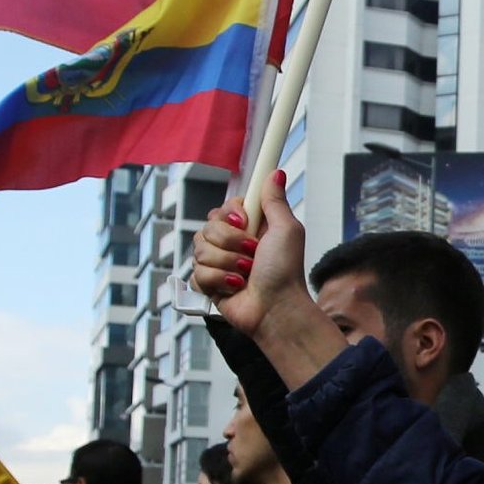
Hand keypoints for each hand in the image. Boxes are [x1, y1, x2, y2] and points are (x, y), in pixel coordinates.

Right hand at [188, 172, 311, 342]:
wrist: (277, 309)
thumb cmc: (286, 273)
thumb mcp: (287, 229)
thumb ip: (275, 201)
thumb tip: (275, 173)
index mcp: (249, 228)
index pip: (224, 207)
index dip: (231, 214)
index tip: (244, 222)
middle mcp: (231, 243)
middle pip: (208, 226)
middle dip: (230, 242)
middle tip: (251, 254)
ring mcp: (218, 263)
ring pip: (200, 249)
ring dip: (226, 263)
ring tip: (246, 274)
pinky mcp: (208, 284)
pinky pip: (196, 272)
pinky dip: (217, 281)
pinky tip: (234, 287)